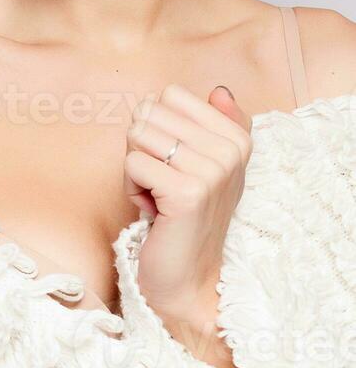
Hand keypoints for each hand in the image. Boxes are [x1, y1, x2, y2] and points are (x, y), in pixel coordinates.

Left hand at [123, 83, 252, 320]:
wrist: (188, 277)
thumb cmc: (186, 213)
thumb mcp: (207, 164)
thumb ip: (215, 123)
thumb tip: (221, 90)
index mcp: (237, 136)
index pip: (169, 95)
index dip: (158, 126)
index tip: (174, 161)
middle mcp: (230, 150)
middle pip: (149, 112)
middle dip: (142, 146)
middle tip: (162, 180)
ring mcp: (212, 171)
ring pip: (137, 135)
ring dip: (135, 168)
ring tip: (157, 195)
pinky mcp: (188, 193)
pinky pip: (132, 164)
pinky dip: (131, 188)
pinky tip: (152, 210)